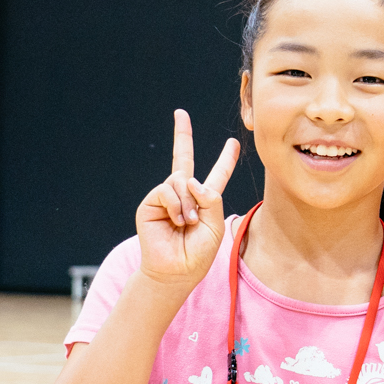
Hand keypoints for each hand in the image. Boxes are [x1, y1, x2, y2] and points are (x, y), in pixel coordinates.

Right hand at [135, 110, 239, 288]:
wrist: (175, 270)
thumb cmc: (197, 253)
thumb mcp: (214, 226)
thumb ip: (211, 200)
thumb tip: (189, 180)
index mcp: (204, 200)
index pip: (216, 175)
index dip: (225, 160)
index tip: (232, 144)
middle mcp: (183, 195)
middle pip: (183, 159)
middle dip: (182, 135)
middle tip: (180, 113)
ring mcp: (166, 197)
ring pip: (180, 180)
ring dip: (187, 203)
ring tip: (187, 223)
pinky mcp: (151, 203)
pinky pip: (167, 189)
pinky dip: (175, 204)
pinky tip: (176, 220)